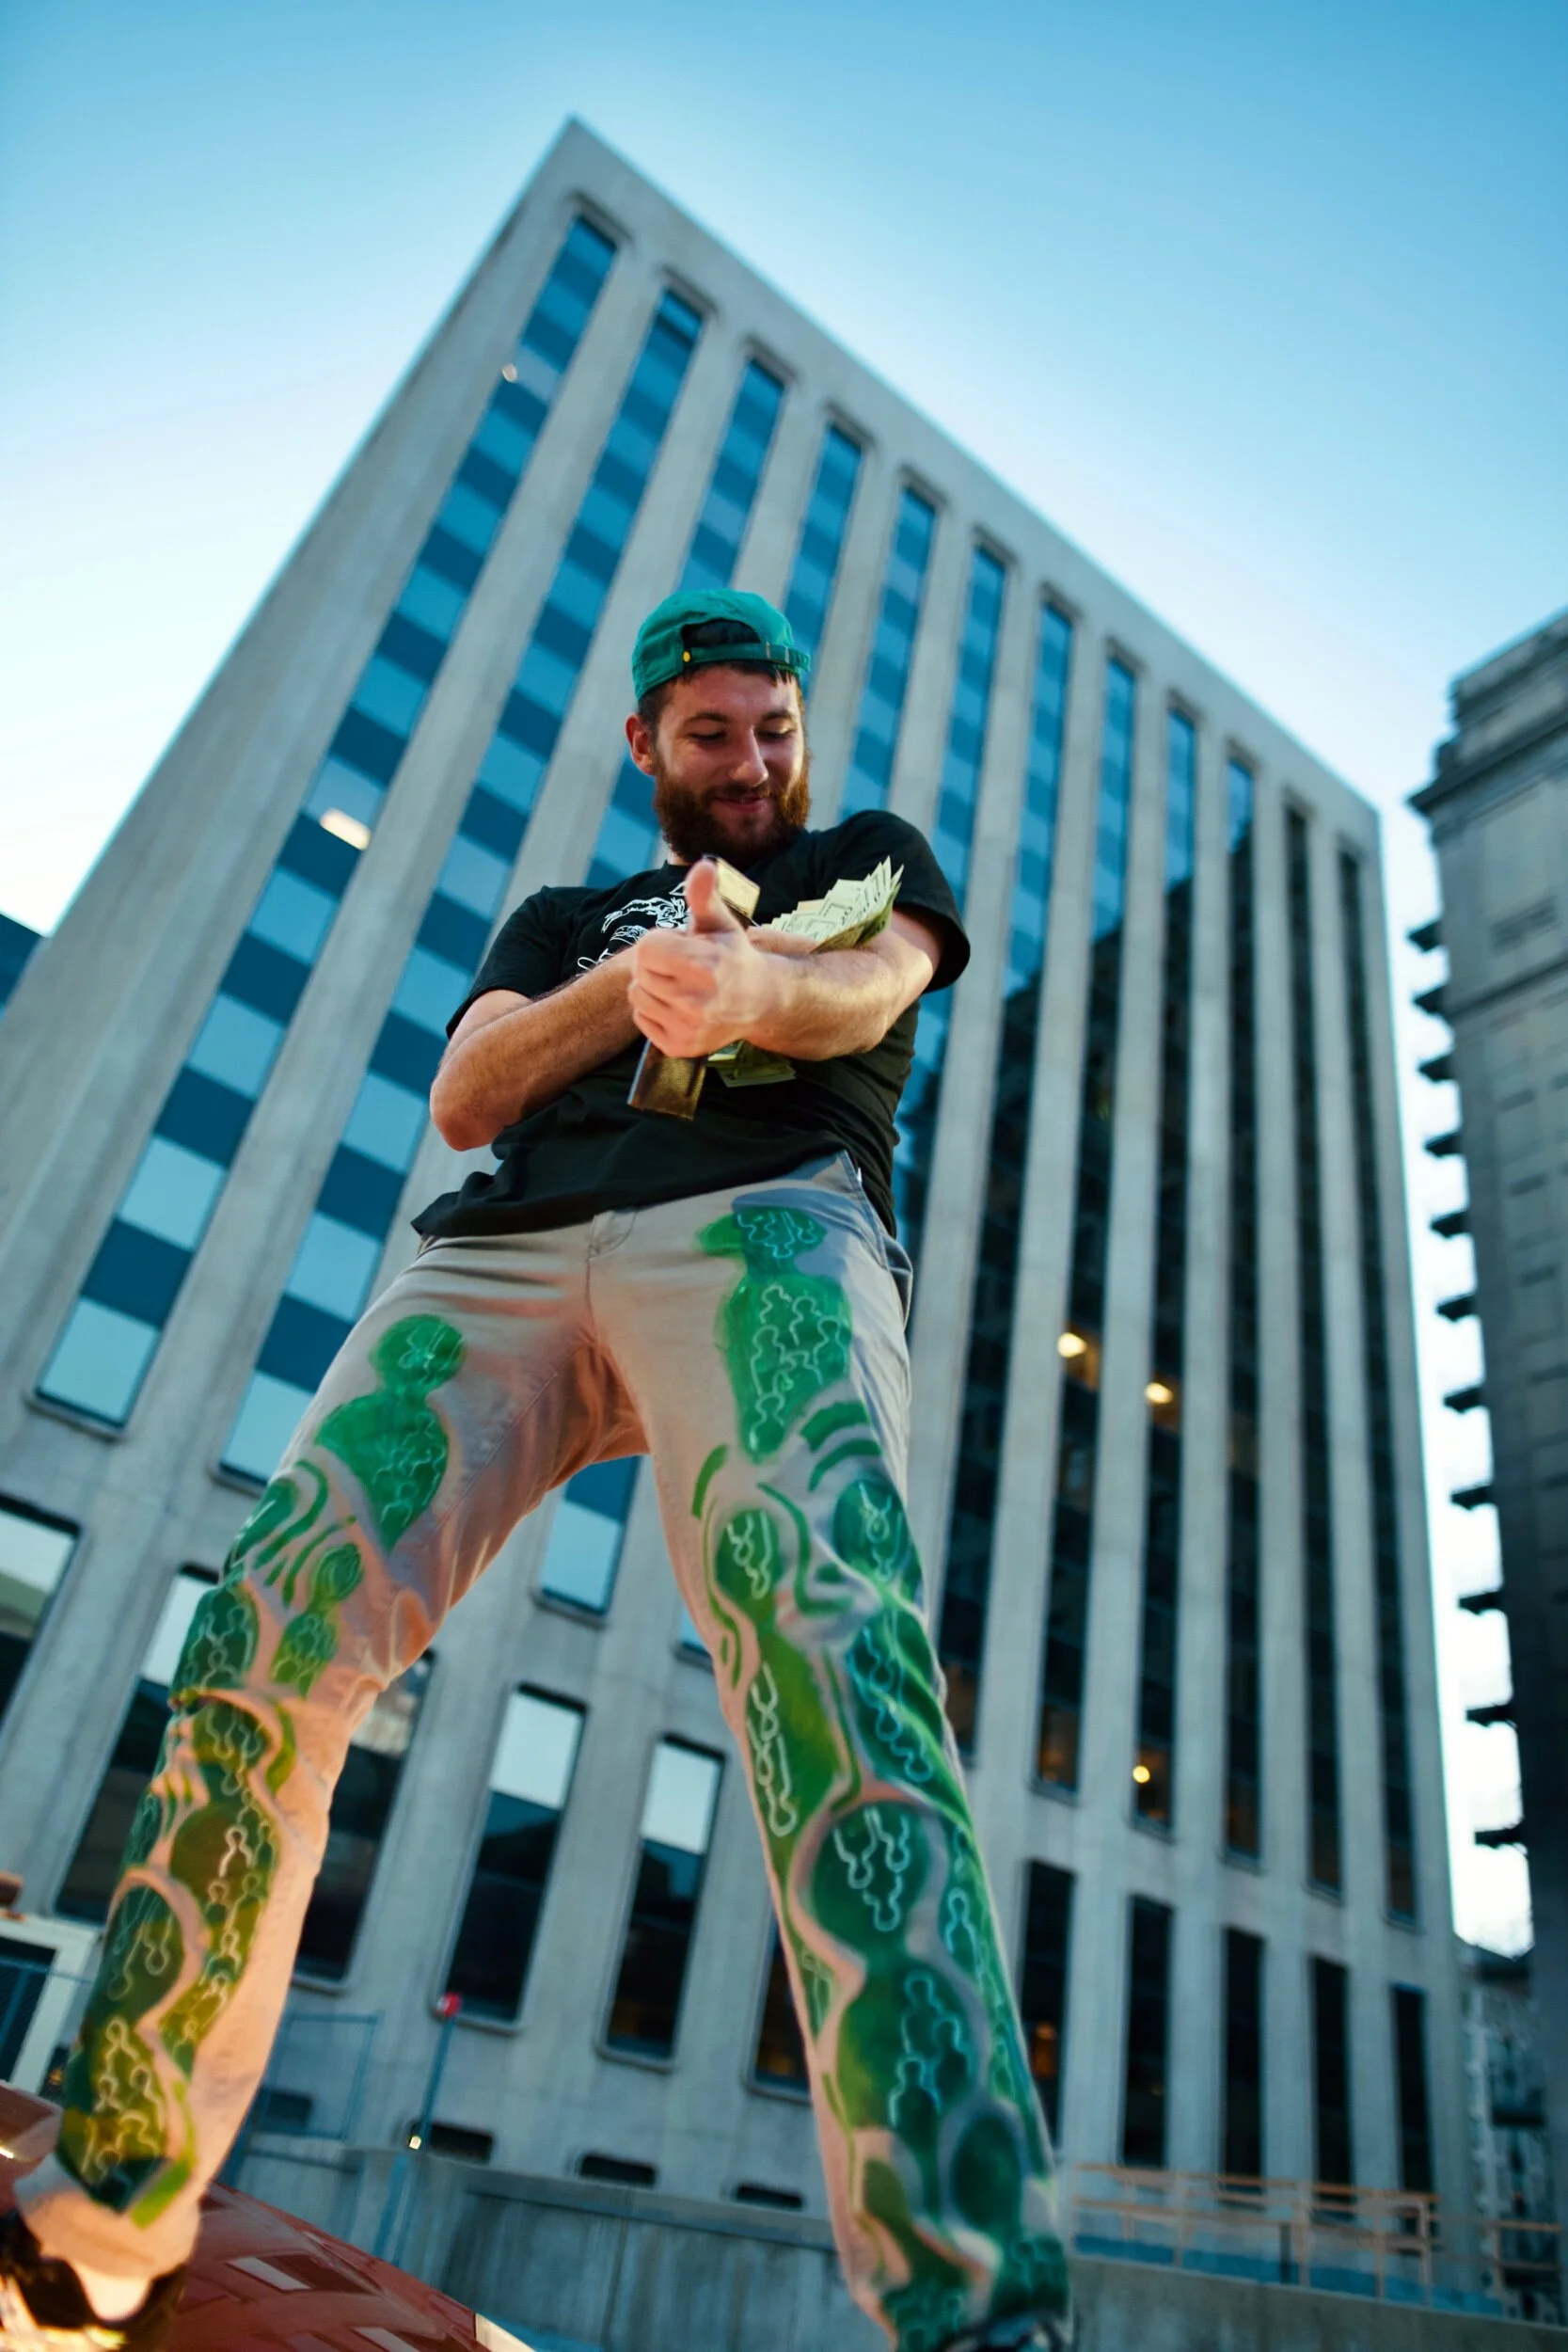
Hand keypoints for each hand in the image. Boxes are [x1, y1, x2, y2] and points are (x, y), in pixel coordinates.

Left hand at [627, 860, 787, 1056]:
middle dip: (655, 963)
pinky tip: (678, 1005)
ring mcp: (688, 1028)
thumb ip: (704, 896)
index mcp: (706, 966)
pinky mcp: (679, 1047)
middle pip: (640, 971)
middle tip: (682, 966)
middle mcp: (697, 1002)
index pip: (646, 947)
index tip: (680, 945)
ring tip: (680, 984)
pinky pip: (641, 1019)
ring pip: (638, 996)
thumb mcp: (719, 923)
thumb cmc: (732, 956)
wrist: (759, 1002)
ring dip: (652, 986)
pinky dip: (652, 1010)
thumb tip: (702, 865)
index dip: (660, 941)